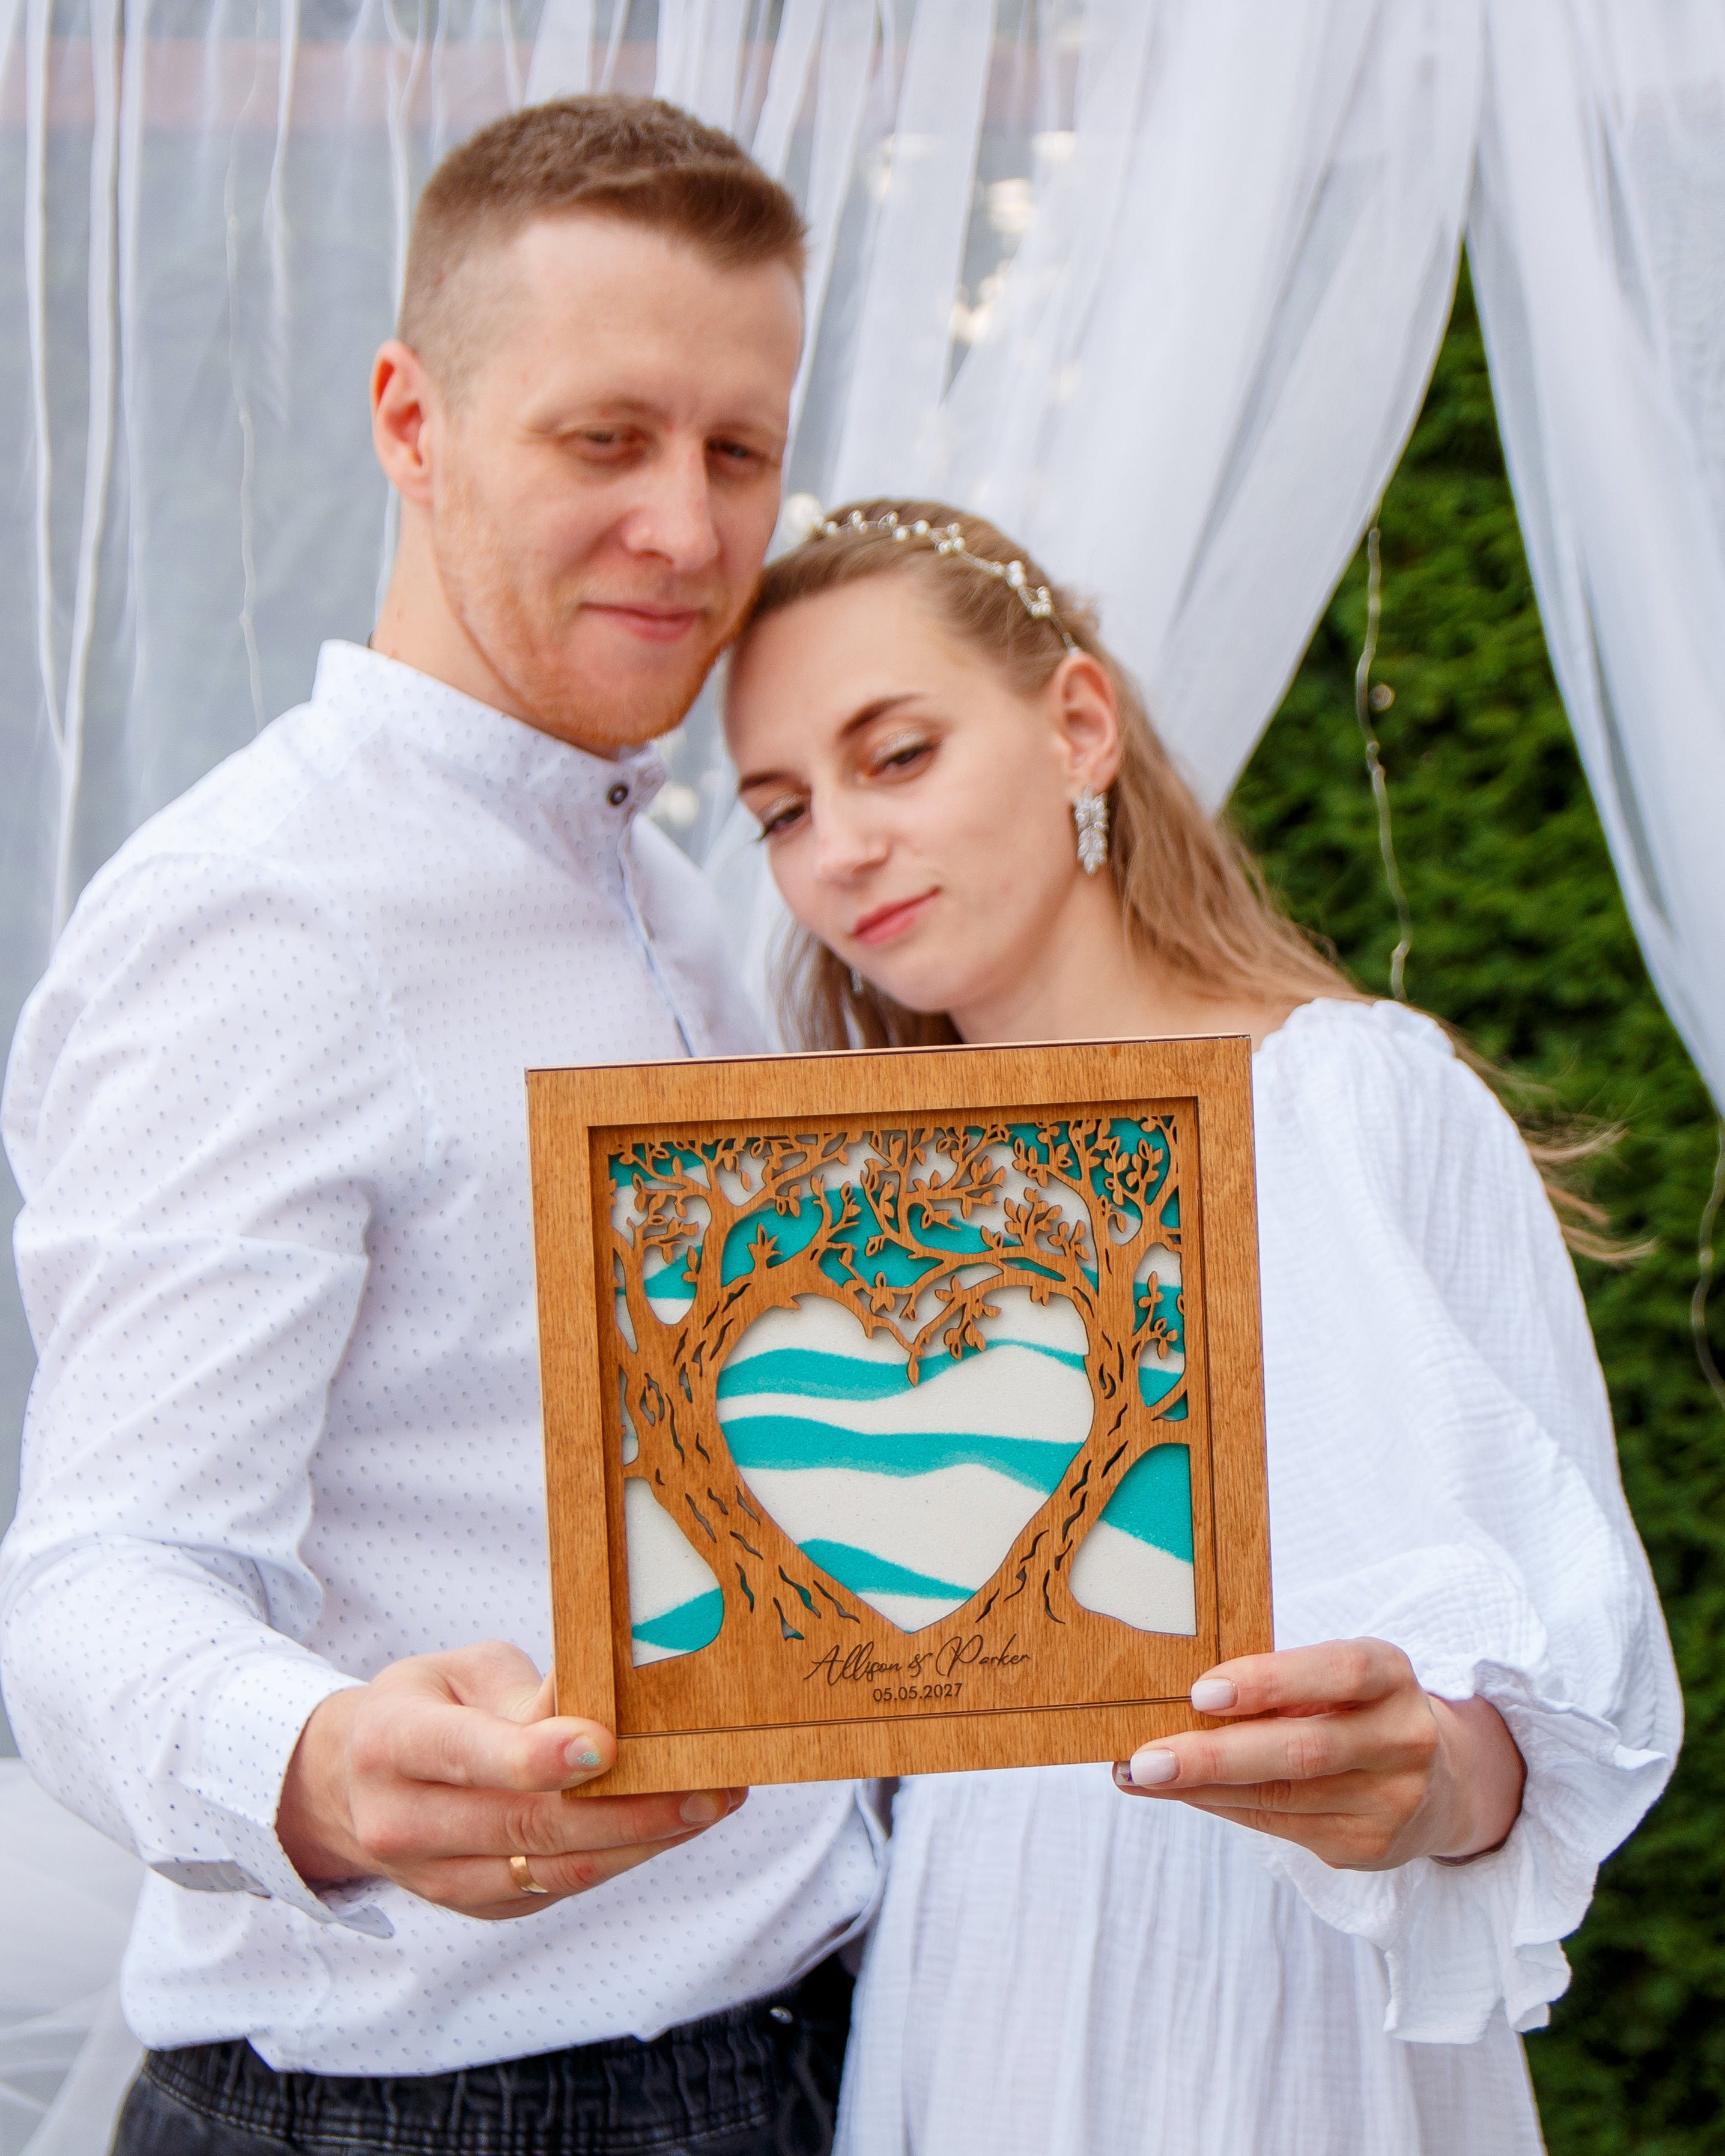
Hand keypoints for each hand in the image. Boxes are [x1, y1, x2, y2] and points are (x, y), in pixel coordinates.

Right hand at [277, 1640, 745, 1918]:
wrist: (356, 1784)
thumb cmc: (427, 1707)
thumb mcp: (462, 1672)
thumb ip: (526, 1691)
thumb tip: (609, 1700)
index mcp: (391, 1743)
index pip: (469, 1756)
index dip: (539, 1756)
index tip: (608, 1745)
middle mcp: (403, 1822)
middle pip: (527, 1825)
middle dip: (627, 1808)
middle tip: (706, 1782)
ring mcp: (438, 1878)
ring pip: (554, 1869)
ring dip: (644, 1841)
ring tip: (713, 1803)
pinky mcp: (479, 1906)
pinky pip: (560, 1888)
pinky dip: (623, 1858)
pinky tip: (674, 1826)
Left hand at [1114, 1638, 1524, 1869]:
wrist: (1438, 1783)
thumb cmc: (1353, 1709)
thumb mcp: (1334, 1677)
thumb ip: (1277, 1681)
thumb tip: (1174, 1695)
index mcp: (1392, 1675)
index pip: (1338, 1673)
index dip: (1270, 1681)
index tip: (1201, 1693)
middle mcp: (1403, 1738)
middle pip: (1303, 1750)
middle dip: (1214, 1756)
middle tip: (1145, 1759)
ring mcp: (1392, 1801)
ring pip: (1283, 1797)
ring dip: (1202, 1789)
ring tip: (1141, 1777)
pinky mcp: (1369, 1847)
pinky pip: (1281, 1827)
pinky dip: (1223, 1808)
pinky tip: (1182, 1795)